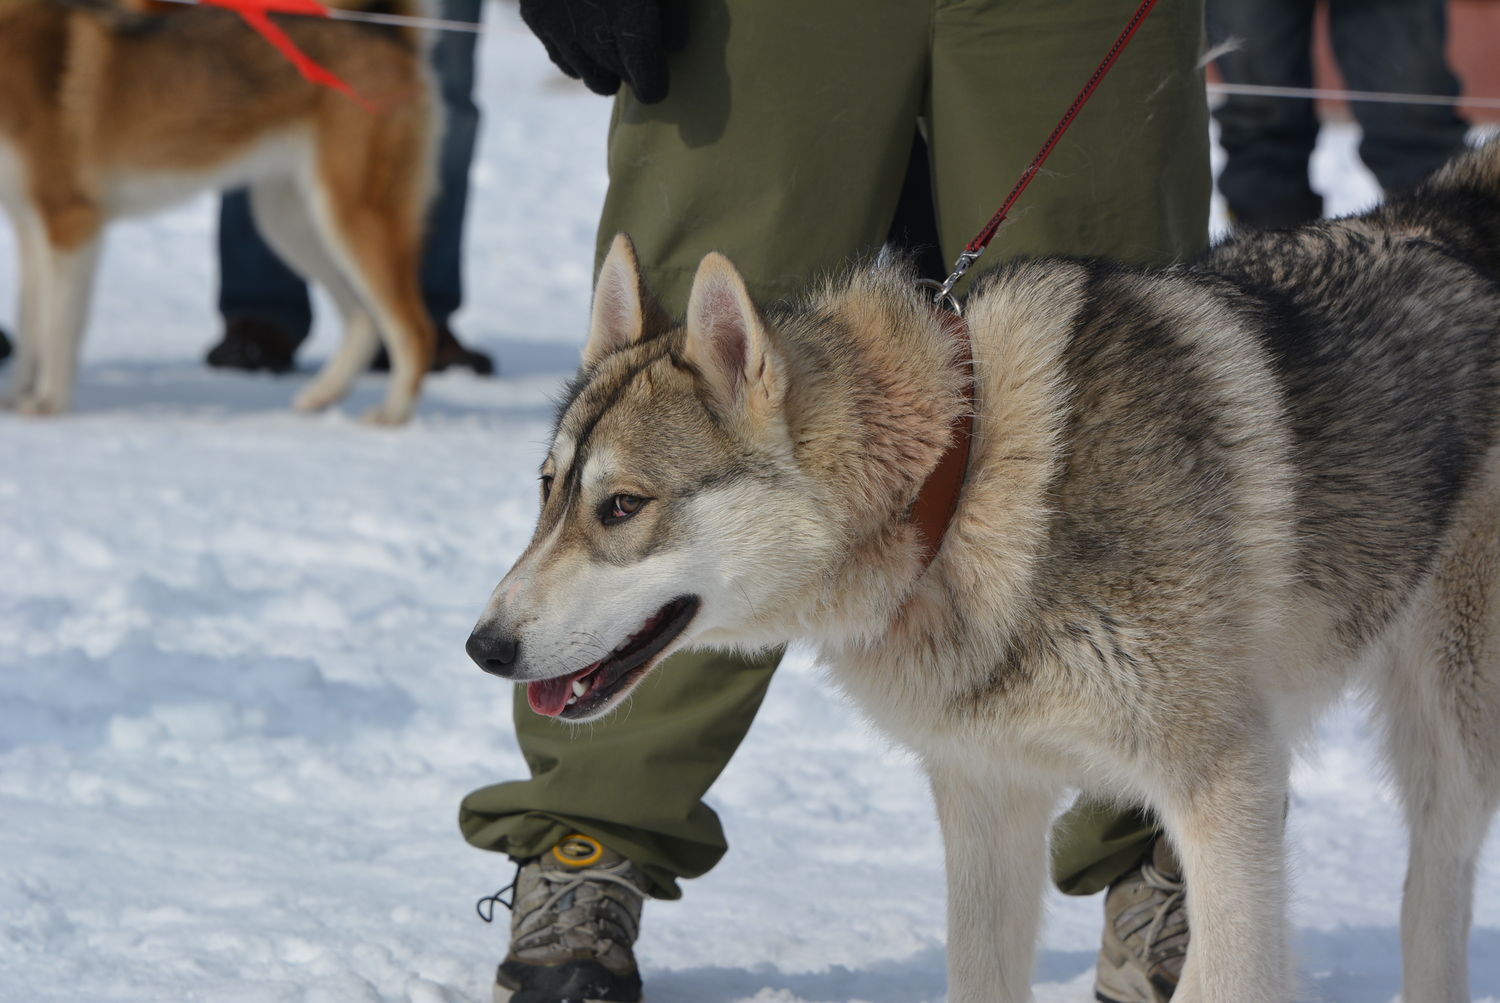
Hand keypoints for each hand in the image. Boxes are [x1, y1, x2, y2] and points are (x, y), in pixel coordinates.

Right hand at [518, 0, 672, 103]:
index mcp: (632, 22)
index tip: (655, 83)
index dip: (655, 86)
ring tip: (606, 38)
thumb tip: (675, 46)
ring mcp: (560, 29)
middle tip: (633, 49)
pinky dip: (572, 51)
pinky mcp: (536, 17)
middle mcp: (592, 36)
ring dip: (599, 64)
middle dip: (628, 70)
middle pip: (618, 79)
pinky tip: (580, 28)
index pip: (649, 86)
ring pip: (586, 74)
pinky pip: (560, 56)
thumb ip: (671, 15)